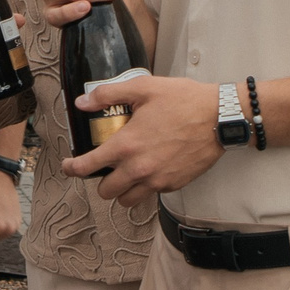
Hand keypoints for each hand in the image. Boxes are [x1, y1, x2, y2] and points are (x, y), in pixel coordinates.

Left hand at [61, 74, 221, 209]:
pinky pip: (150, 195)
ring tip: (125, 173)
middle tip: (105, 168)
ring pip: (127, 200)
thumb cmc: (184, 101)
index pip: (87, 167)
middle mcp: (138, 168)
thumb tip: (83, 102)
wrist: (220, 117)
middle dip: (101, 181)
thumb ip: (109, 94)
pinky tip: (149, 169)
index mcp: (126, 145)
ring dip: (122, 190)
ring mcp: (157, 180)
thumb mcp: (143, 88)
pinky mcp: (173, 184)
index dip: (72, 169)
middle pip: (106, 192)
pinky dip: (145, 187)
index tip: (69, 166)